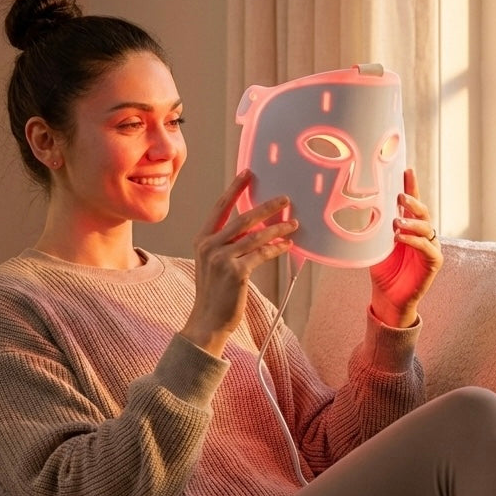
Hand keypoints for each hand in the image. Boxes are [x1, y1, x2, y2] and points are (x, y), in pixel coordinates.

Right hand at [180, 170, 297, 356]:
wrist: (208, 321)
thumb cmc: (215, 294)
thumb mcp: (213, 264)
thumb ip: (228, 244)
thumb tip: (256, 229)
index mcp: (202, 240)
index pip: (220, 208)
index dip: (235, 189)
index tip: (248, 173)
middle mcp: (209, 246)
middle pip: (242, 217)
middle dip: (266, 206)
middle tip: (285, 199)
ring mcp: (222, 258)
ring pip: (255, 235)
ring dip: (278, 228)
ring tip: (293, 224)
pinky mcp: (236, 271)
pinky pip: (261, 253)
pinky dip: (276, 248)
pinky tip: (287, 245)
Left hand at [368, 168, 441, 327]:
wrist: (388, 297)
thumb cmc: (383, 270)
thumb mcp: (375, 244)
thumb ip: (376, 227)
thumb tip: (363, 206)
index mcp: (410, 227)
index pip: (412, 203)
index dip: (411, 186)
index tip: (407, 170)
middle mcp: (423, 234)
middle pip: (423, 212)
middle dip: (413, 201)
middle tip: (400, 196)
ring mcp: (430, 247)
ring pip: (427, 227)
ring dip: (411, 222)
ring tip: (396, 222)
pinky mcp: (434, 262)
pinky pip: (427, 247)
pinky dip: (414, 241)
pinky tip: (401, 238)